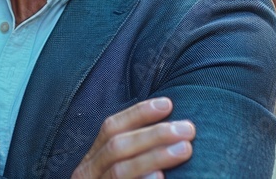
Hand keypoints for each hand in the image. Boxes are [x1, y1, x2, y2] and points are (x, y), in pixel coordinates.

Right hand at [71, 97, 194, 178]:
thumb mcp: (119, 172)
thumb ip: (134, 157)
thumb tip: (173, 132)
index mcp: (91, 161)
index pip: (111, 128)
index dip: (138, 114)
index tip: (168, 103)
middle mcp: (86, 175)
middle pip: (117, 147)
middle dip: (153, 134)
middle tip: (188, 129)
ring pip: (120, 172)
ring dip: (154, 156)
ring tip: (184, 149)